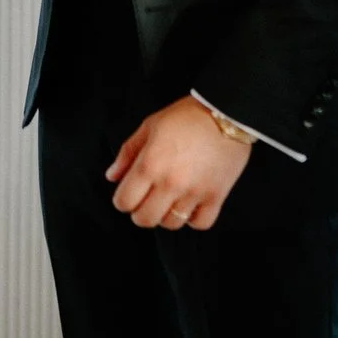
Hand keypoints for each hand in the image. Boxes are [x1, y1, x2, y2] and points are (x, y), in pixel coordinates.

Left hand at [107, 98, 253, 230]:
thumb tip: (112, 176)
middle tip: (146, 200)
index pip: (124, 202)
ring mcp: (194, 192)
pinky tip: (190, 205)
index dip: (122, 200)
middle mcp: (170, 183)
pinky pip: (200, 223)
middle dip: (140, 212)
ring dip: (166, 215)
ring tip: (169, 200)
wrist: (226, 113)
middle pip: (145, 219)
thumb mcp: (149, 126)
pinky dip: (193, 219)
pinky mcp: (216, 196)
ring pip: (171, 224)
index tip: (129, 194)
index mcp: (150, 165)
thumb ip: (127, 153)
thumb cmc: (187, 116)